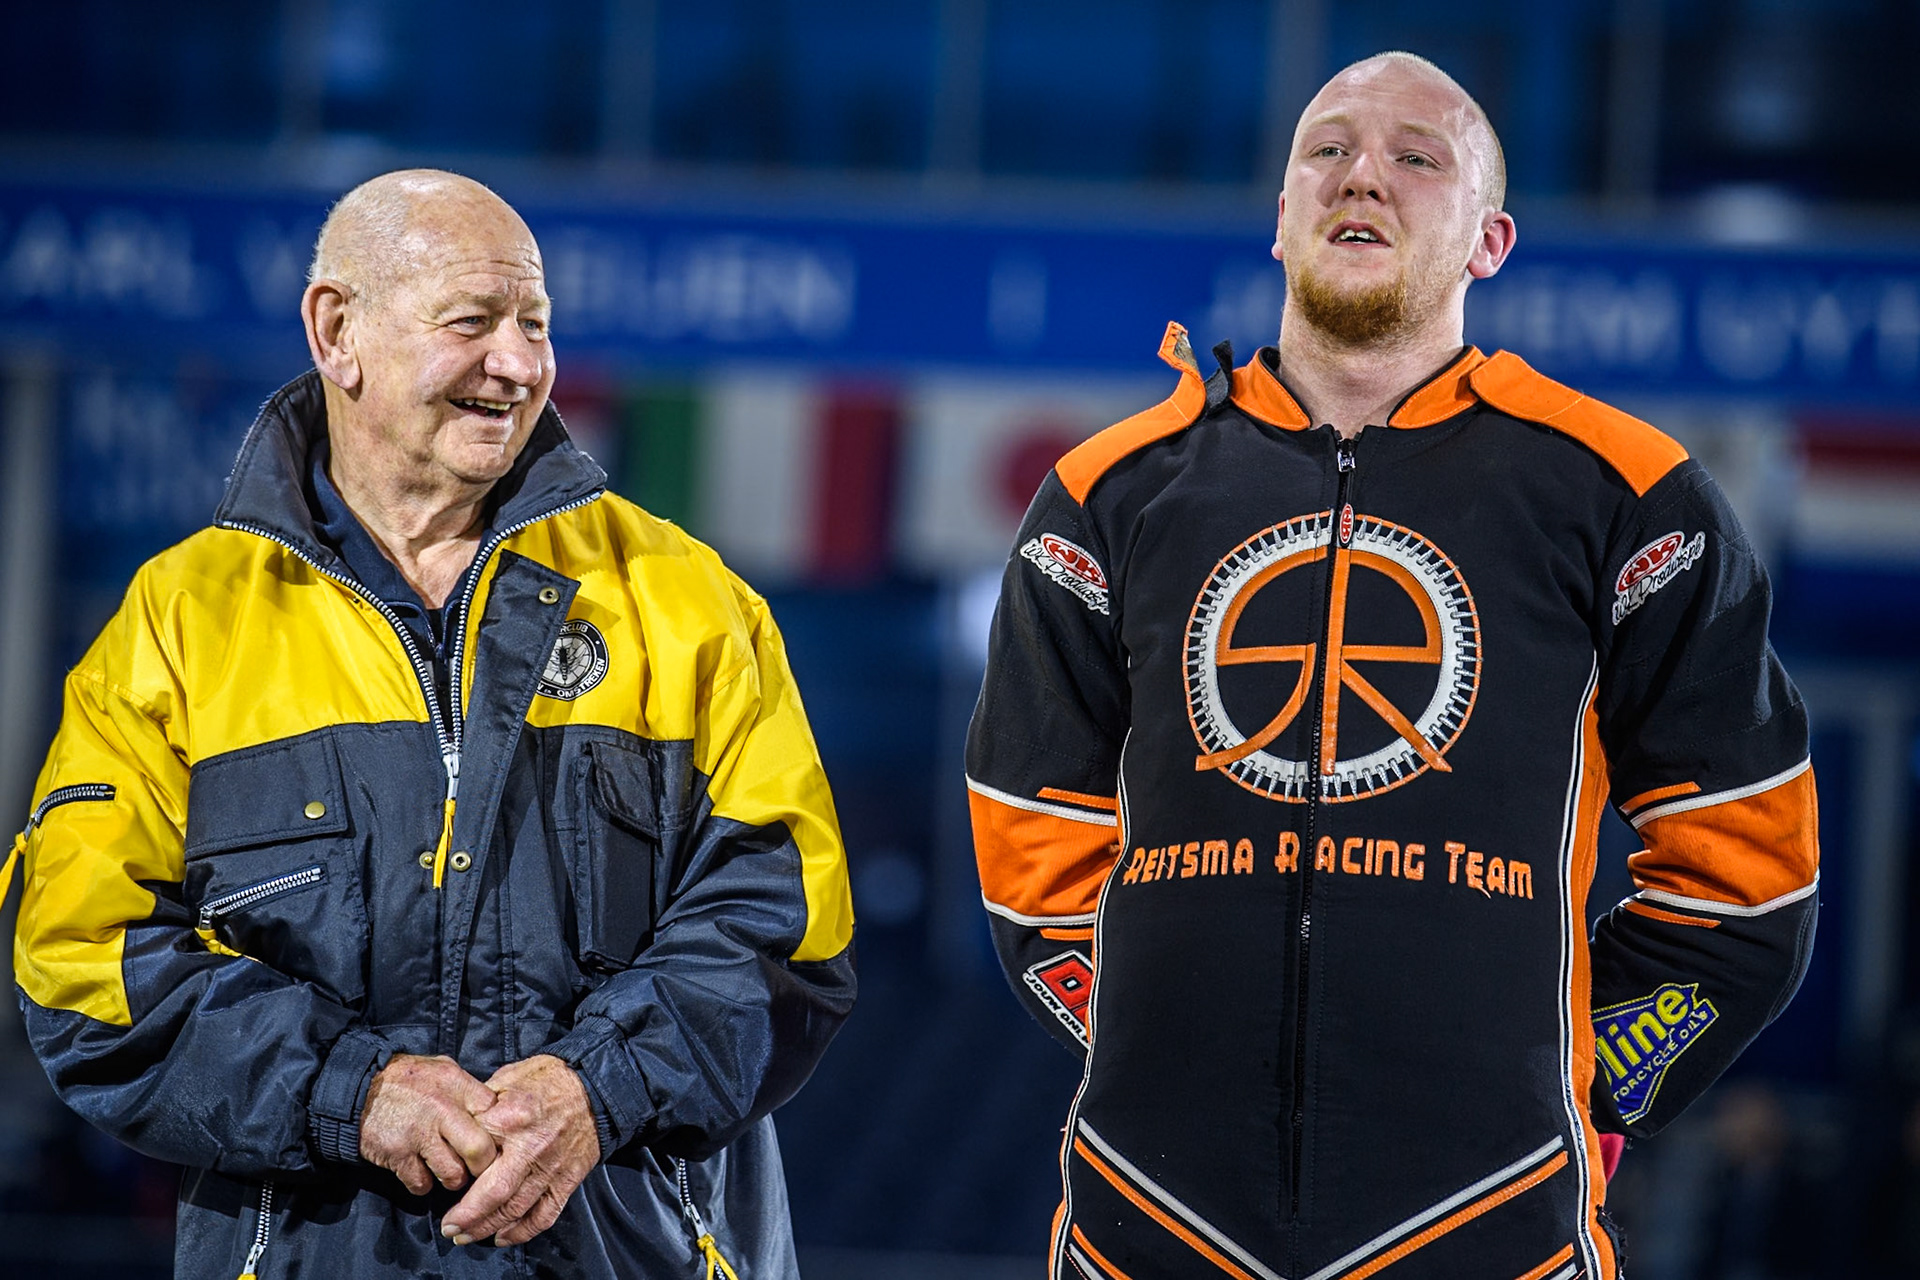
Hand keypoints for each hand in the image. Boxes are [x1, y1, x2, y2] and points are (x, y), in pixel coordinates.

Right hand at [359, 1053, 498, 1194]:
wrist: (356, 1090)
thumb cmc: (406, 1080)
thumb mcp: (440, 1069)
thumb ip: (466, 1088)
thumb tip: (493, 1109)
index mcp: (456, 1083)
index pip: (493, 1113)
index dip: (496, 1131)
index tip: (492, 1140)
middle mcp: (441, 1108)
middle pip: (480, 1150)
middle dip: (482, 1166)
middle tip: (476, 1167)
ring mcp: (418, 1134)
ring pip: (453, 1174)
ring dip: (453, 1179)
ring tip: (449, 1172)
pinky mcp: (397, 1155)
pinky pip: (421, 1183)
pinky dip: (423, 1184)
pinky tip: (420, 1173)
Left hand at [442, 1054, 598, 1246]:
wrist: (597, 1085)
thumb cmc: (550, 1078)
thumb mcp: (509, 1076)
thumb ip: (481, 1101)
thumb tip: (459, 1121)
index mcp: (510, 1119)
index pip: (472, 1154)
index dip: (454, 1172)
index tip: (442, 1181)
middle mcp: (530, 1148)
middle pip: (492, 1195)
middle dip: (466, 1217)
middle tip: (449, 1228)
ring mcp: (550, 1167)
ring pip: (515, 1210)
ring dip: (487, 1228)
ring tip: (468, 1236)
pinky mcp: (567, 1179)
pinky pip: (545, 1214)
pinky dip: (523, 1231)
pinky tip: (504, 1237)